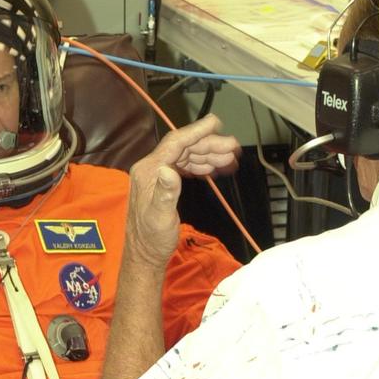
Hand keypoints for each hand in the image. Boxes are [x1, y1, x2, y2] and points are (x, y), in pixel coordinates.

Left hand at [126, 115, 240, 266]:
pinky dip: (201, 166)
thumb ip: (165, 192)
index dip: (197, 131)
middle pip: (184, 148)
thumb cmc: (152, 240)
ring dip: (208, 156)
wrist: (145, 255)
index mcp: (149, 171)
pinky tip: (214, 168)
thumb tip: (168, 169)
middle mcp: (151, 169)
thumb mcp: (160, 217)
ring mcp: (157, 176)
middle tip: (233, 148)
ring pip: (186, 157)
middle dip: (209, 146)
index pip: (176, 143)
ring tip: (230, 159)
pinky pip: (184, 168)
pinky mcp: (163, 185)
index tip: (216, 122)